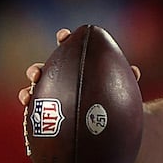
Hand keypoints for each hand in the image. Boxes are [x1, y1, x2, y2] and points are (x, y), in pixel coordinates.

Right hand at [17, 28, 140, 106]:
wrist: (110, 126)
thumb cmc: (114, 101)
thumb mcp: (121, 89)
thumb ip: (127, 79)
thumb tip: (134, 71)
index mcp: (77, 68)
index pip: (68, 50)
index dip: (64, 40)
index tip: (63, 35)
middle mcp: (61, 80)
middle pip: (45, 71)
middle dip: (37, 69)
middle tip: (37, 72)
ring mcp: (51, 97)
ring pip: (35, 91)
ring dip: (29, 89)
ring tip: (29, 94)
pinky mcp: (45, 114)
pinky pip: (34, 111)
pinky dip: (29, 105)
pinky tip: (29, 107)